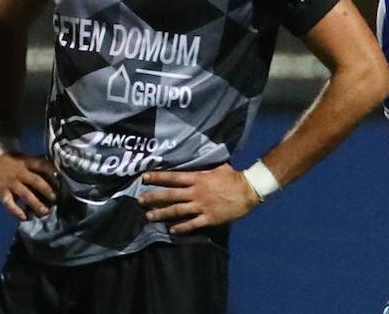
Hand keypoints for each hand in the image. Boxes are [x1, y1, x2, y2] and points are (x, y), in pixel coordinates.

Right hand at [0, 153, 57, 219]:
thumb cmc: (18, 163)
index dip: (52, 170)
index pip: (43, 165)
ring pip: (25, 194)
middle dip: (47, 191)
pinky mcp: (1, 192)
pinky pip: (9, 203)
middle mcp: (20, 172)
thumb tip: (59, 177)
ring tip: (45, 212)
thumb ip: (41, 168)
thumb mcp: (29, 161)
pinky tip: (24, 218)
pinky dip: (16, 211)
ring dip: (36, 204)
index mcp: (29, 163)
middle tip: (56, 200)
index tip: (62, 178)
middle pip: (36, 181)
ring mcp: (11, 183)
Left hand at [140, 163, 259, 234]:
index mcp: (198, 178)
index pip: (173, 177)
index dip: (158, 177)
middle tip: (139, 200)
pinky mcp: (209, 218)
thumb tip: (198, 157)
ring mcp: (202, 206)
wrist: (249, 191)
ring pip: (177, 211)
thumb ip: (205, 166)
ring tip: (148, 216)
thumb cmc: (234, 177)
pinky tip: (171, 230)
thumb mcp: (218, 166)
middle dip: (154, 198)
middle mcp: (197, 192)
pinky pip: (192, 224)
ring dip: (162, 214)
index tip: (144, 178)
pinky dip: (181, 227)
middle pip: (171, 195)